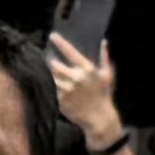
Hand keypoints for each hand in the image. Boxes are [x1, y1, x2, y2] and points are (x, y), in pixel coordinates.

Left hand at [45, 29, 124, 146]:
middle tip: (47, 59)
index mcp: (87, 69)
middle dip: (51, 62)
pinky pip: (51, 89)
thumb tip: (104, 42)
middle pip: (55, 65)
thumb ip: (105, 57)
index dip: (60, 43)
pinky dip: (51, 86)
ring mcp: (66, 89)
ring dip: (49, 74)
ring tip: (47, 72)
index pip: (70, 52)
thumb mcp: (107, 75)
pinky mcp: (59, 100)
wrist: (98, 117)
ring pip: (51, 77)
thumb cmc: (103, 95)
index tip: (52, 36)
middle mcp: (75, 78)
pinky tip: (51, 85)